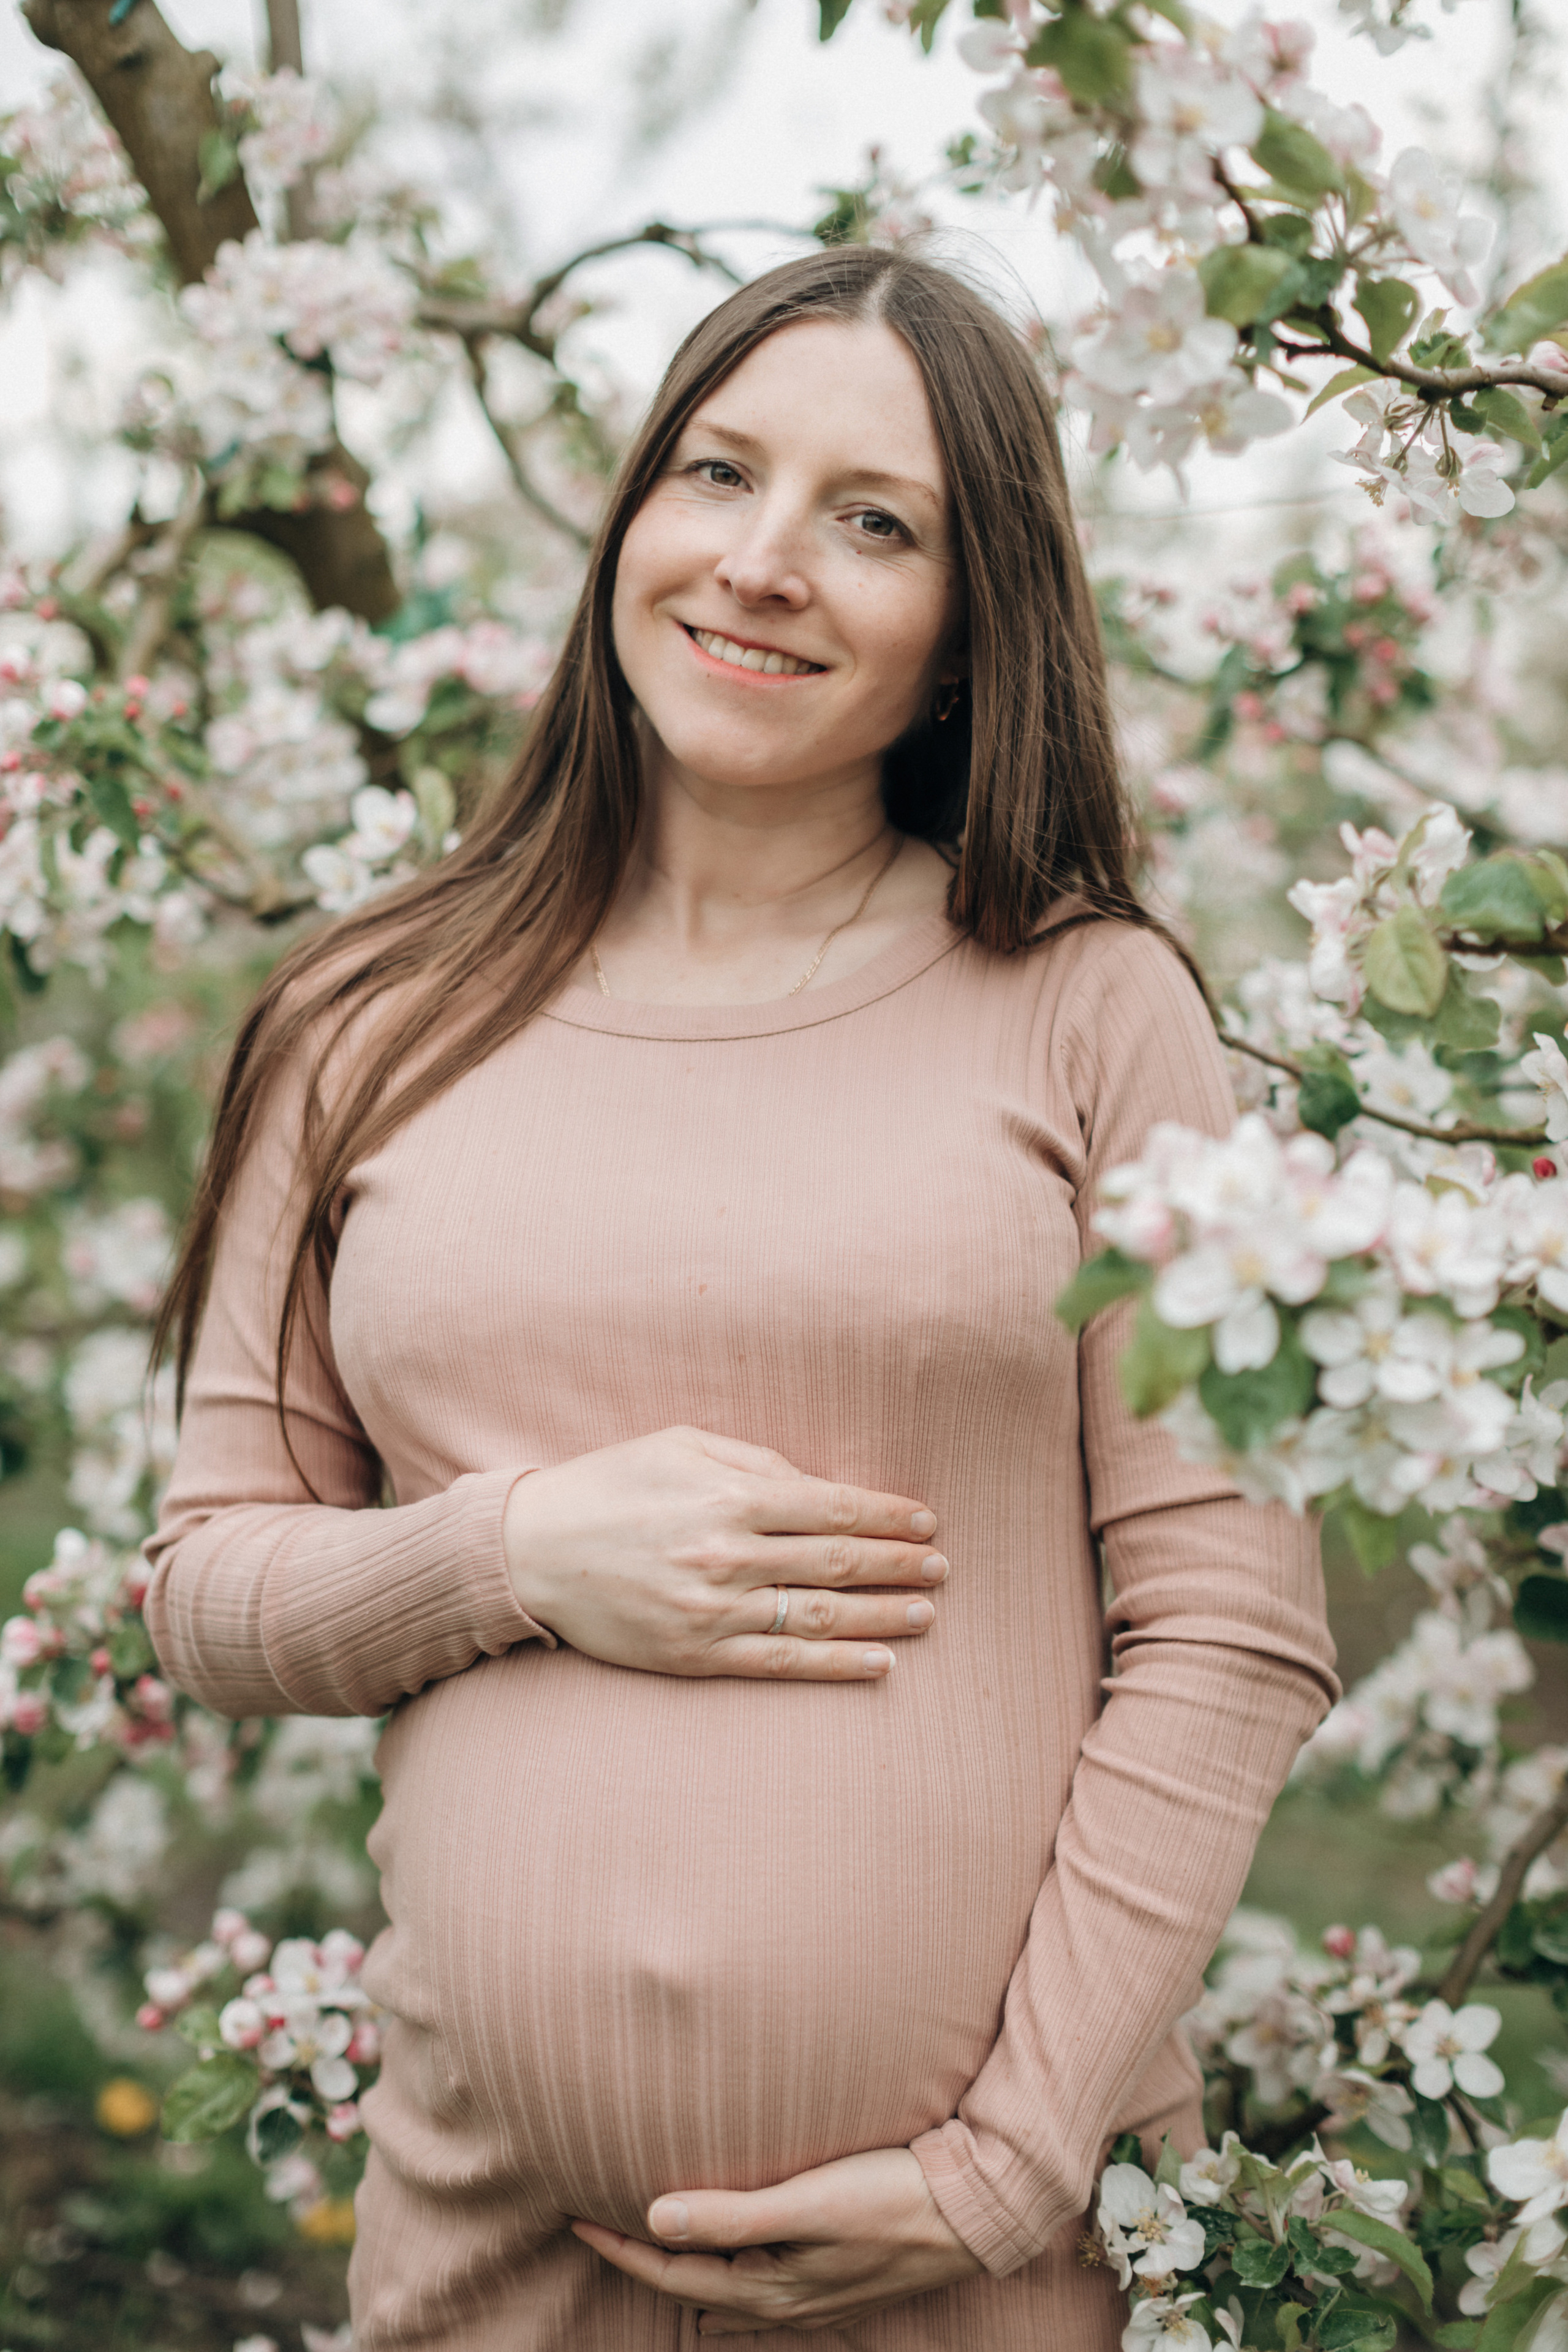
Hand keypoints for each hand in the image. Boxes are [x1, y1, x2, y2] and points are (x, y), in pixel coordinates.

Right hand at [502, 1425, 945, 1680]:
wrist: (530, 1551)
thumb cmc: (608, 1486)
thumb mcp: (680, 1445)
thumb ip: (753, 1460)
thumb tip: (818, 1485)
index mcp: (728, 1496)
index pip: (832, 1507)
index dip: (888, 1515)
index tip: (927, 1521)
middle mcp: (728, 1555)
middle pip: (838, 1563)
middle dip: (898, 1564)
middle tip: (942, 1568)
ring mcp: (713, 1611)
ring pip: (820, 1617)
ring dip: (883, 1616)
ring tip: (927, 1614)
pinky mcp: (694, 1654)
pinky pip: (780, 1664)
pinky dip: (836, 1666)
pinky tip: (879, 1665)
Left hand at [570, 2146, 983, 2332]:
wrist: (974, 2212)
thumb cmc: (893, 2197)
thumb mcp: (809, 2203)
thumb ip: (733, 2216)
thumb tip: (655, 2218)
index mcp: (771, 2290)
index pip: (672, 2275)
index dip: (620, 2248)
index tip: (575, 2215)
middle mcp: (786, 2304)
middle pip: (692, 2287)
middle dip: (641, 2259)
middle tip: (596, 2221)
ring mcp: (813, 2299)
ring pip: (726, 2290)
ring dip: (684, 2267)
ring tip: (648, 2239)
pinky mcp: (835, 2280)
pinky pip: (760, 2286)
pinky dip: (726, 2269)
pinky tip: (725, 2258)